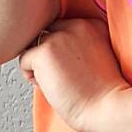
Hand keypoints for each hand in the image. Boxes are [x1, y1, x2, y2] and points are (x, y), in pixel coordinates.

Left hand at [16, 15, 128, 131]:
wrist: (108, 107)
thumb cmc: (105, 92)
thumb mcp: (100, 56)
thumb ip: (81, 45)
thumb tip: (54, 51)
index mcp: (93, 24)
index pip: (62, 29)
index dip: (61, 51)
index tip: (72, 70)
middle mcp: (76, 25)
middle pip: (46, 35)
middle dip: (48, 56)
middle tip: (63, 77)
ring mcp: (59, 37)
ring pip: (33, 47)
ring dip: (40, 66)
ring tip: (59, 83)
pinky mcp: (44, 52)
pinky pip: (23, 61)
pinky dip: (32, 78)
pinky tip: (52, 88)